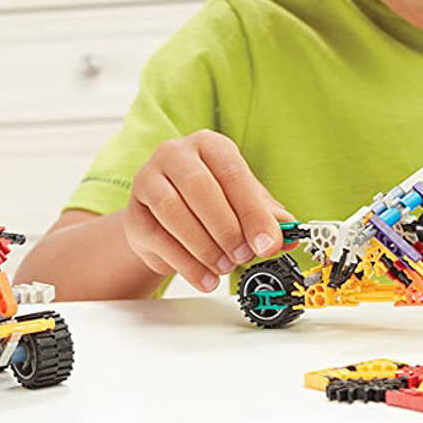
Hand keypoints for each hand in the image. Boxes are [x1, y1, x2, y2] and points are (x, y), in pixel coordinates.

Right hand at [123, 130, 293, 291]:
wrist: (166, 217)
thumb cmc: (211, 202)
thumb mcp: (243, 202)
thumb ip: (267, 215)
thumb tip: (288, 234)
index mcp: (210, 145)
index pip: (233, 172)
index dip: (253, 210)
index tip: (268, 242)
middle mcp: (175, 154)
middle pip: (199, 187)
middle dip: (226, 228)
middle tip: (244, 256)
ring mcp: (148, 180)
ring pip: (173, 211)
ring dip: (204, 246)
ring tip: (225, 267)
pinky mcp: (133, 213)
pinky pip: (156, 237)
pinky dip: (185, 263)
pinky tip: (205, 277)